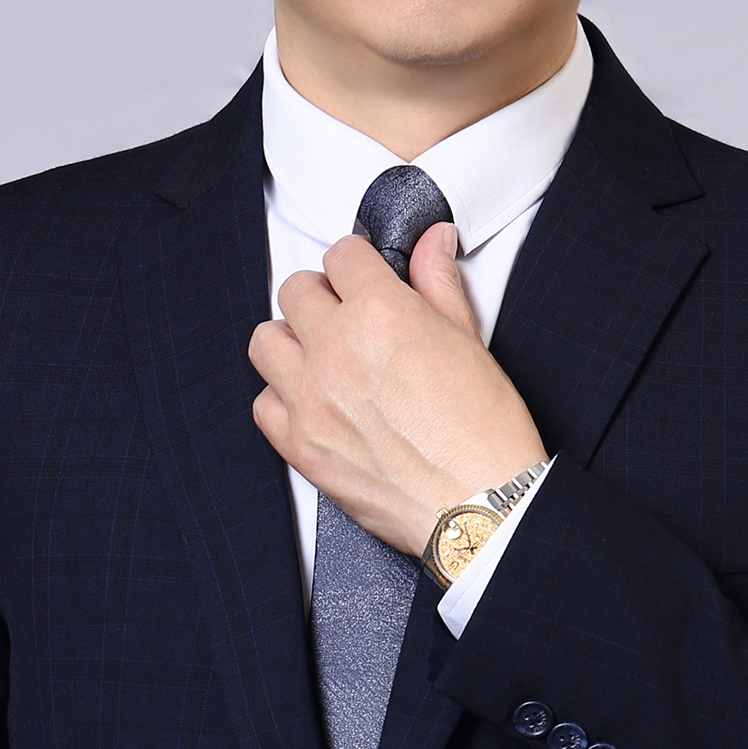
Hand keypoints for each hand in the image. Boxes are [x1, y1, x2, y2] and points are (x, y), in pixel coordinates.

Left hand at [249, 223, 547, 556]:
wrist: (480, 506)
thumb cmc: (484, 431)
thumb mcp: (469, 339)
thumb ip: (438, 282)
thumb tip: (432, 242)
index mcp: (381, 314)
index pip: (341, 254)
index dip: (357, 264)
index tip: (364, 278)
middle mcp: (337, 349)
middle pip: (295, 290)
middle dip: (322, 296)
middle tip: (346, 317)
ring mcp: (311, 399)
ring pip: (265, 341)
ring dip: (291, 342)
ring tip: (322, 357)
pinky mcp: (300, 445)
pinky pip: (262, 404)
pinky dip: (282, 399)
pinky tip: (314, 403)